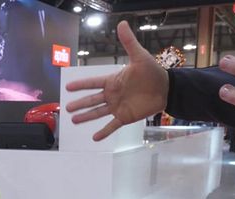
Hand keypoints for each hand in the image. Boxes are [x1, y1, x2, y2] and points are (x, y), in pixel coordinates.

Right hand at [65, 21, 168, 140]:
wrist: (167, 89)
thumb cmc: (153, 72)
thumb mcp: (139, 56)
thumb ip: (129, 42)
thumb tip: (122, 24)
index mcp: (113, 81)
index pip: (93, 83)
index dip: (81, 85)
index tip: (68, 87)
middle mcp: (112, 95)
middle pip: (91, 100)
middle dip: (79, 104)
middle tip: (67, 108)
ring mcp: (117, 107)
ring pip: (97, 113)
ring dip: (86, 117)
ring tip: (73, 121)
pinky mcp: (125, 117)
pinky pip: (112, 125)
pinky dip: (104, 132)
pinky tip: (94, 138)